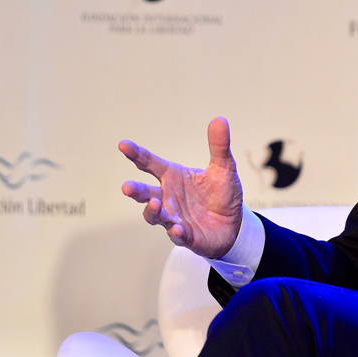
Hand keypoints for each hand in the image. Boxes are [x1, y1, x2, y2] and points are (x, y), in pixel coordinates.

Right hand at [120, 117, 242, 258]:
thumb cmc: (221, 194)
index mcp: (173, 177)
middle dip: (135, 191)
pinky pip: (178, 235)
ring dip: (153, 211)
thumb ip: (218, 146)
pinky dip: (176, 233)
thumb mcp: (223, 167)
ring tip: (155, 204)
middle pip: (145, 193)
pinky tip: (177, 229)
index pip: (150, 163)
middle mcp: (168, 197)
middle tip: (126, 187)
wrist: (234, 223)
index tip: (123, 145)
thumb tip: (219, 120)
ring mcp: (174, 218)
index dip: (136, 154)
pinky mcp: (186, 236)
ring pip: (156, 216)